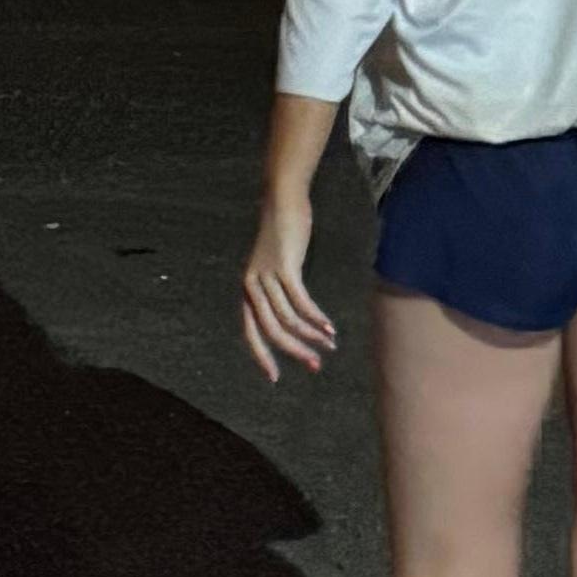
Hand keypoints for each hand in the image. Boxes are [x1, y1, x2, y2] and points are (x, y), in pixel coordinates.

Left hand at [241, 191, 336, 381]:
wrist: (281, 199)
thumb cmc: (281, 232)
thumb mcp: (274, 264)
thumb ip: (276, 288)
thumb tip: (292, 311)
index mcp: (248, 289)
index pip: (250, 332)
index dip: (262, 355)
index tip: (275, 377)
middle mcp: (252, 286)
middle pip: (271, 330)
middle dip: (294, 351)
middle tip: (315, 366)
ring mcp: (267, 276)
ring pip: (287, 318)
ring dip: (310, 335)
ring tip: (329, 345)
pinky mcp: (284, 266)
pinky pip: (300, 301)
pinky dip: (315, 317)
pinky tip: (329, 327)